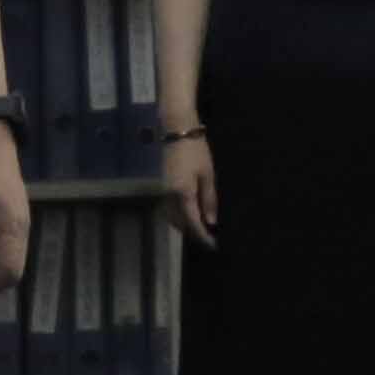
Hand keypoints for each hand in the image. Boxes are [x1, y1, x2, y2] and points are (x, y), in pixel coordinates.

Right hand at [168, 129, 216, 245]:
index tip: (213, 245)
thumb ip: (209, 199)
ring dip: (184, 225)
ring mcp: (162, 190)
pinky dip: (177, 215)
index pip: (193, 222)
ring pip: (171, 217)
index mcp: (183, 193)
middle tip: (208, 238)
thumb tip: (211, 222)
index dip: (203, 236)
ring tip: (200, 227)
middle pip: (179, 223)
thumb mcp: (207, 174)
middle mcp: (169, 196)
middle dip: (193, 233)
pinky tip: (188, 213)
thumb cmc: (196, 150)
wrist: (176, 129)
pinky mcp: (160, 185)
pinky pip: (168, 208)